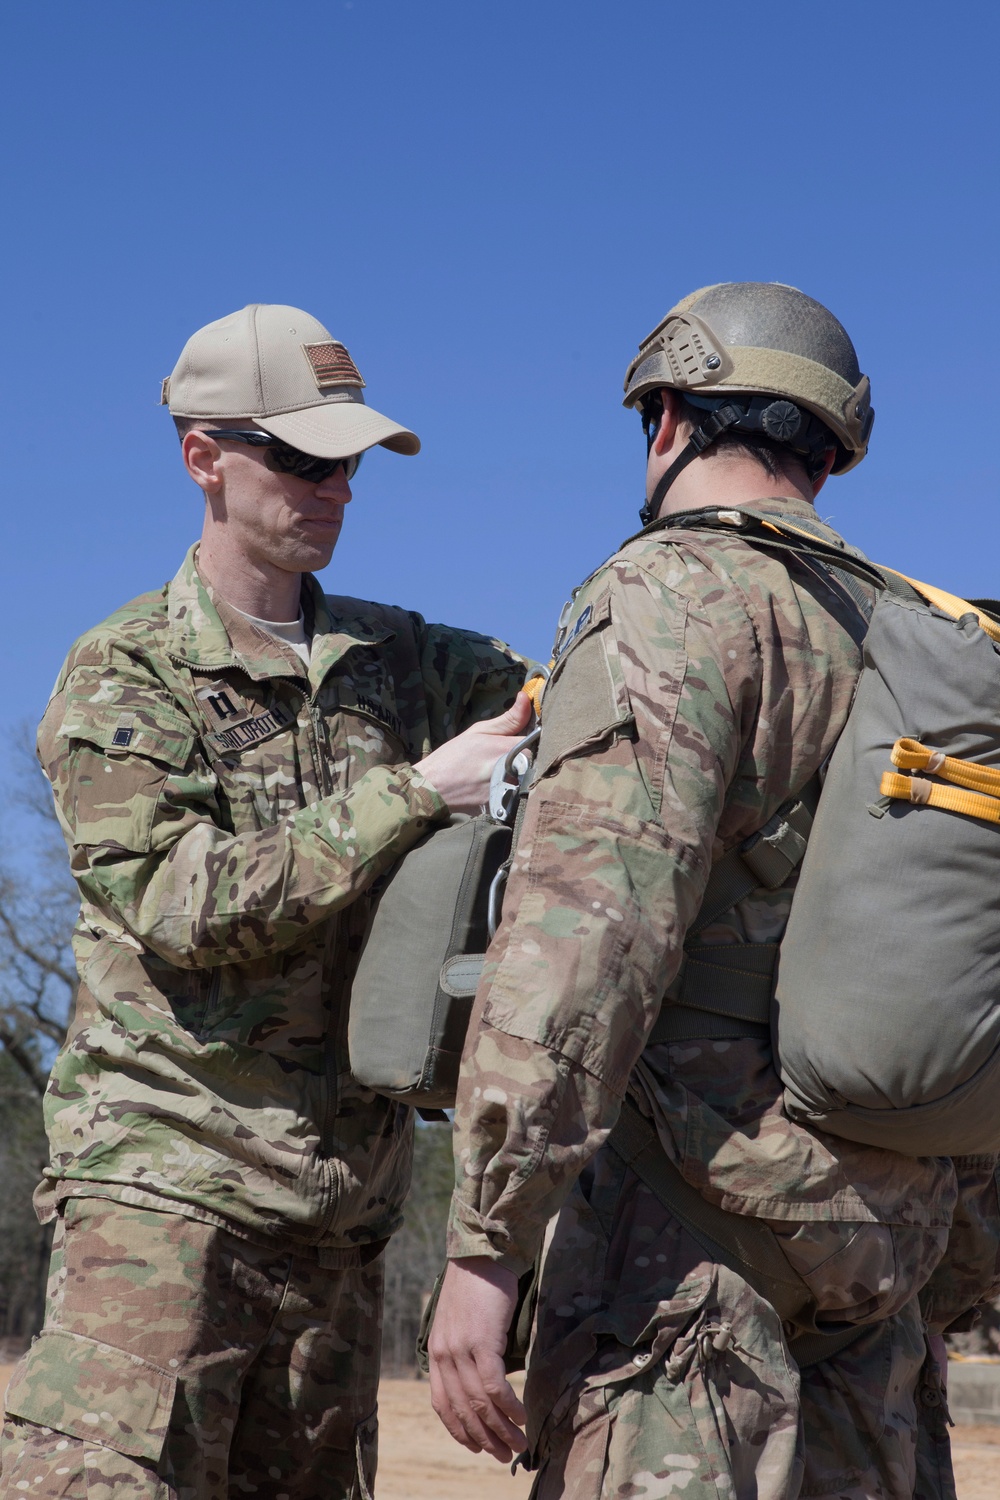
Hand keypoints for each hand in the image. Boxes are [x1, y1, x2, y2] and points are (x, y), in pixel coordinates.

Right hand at [414, 692, 532, 814]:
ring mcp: (510, 791)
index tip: (515, 740)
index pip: (536, 741)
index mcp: (508, 749)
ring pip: (525, 778)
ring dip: (516, 774)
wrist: (432, 790)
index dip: (527, 739)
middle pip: (533, 761)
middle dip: (521, 757)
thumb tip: (525, 698)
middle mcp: (513, 771)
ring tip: (493, 773)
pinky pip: (516, 794)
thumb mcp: (478, 732)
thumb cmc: (452, 757)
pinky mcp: (505, 807)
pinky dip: (508, 789)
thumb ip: (508, 719)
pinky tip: (490, 786)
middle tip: (499, 758)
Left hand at [428, 1257, 526, 1463]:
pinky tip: (521, 1415)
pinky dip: (508, 1406)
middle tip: (505, 1455)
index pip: (442, 1405)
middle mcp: (444, 1354)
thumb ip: (461, 1352)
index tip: (477, 1448)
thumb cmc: (476, 1286)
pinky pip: (494, 1385)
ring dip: (501, 1428)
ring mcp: (461, 1348)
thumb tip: (478, 1382)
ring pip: (479, 1402)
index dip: (460, 1431)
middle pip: (462, 1409)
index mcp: (435, 1352)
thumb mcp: (459, 1323)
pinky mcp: (482, 1340)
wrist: (483, 1254)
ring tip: (518, 1442)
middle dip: (484, 1438)